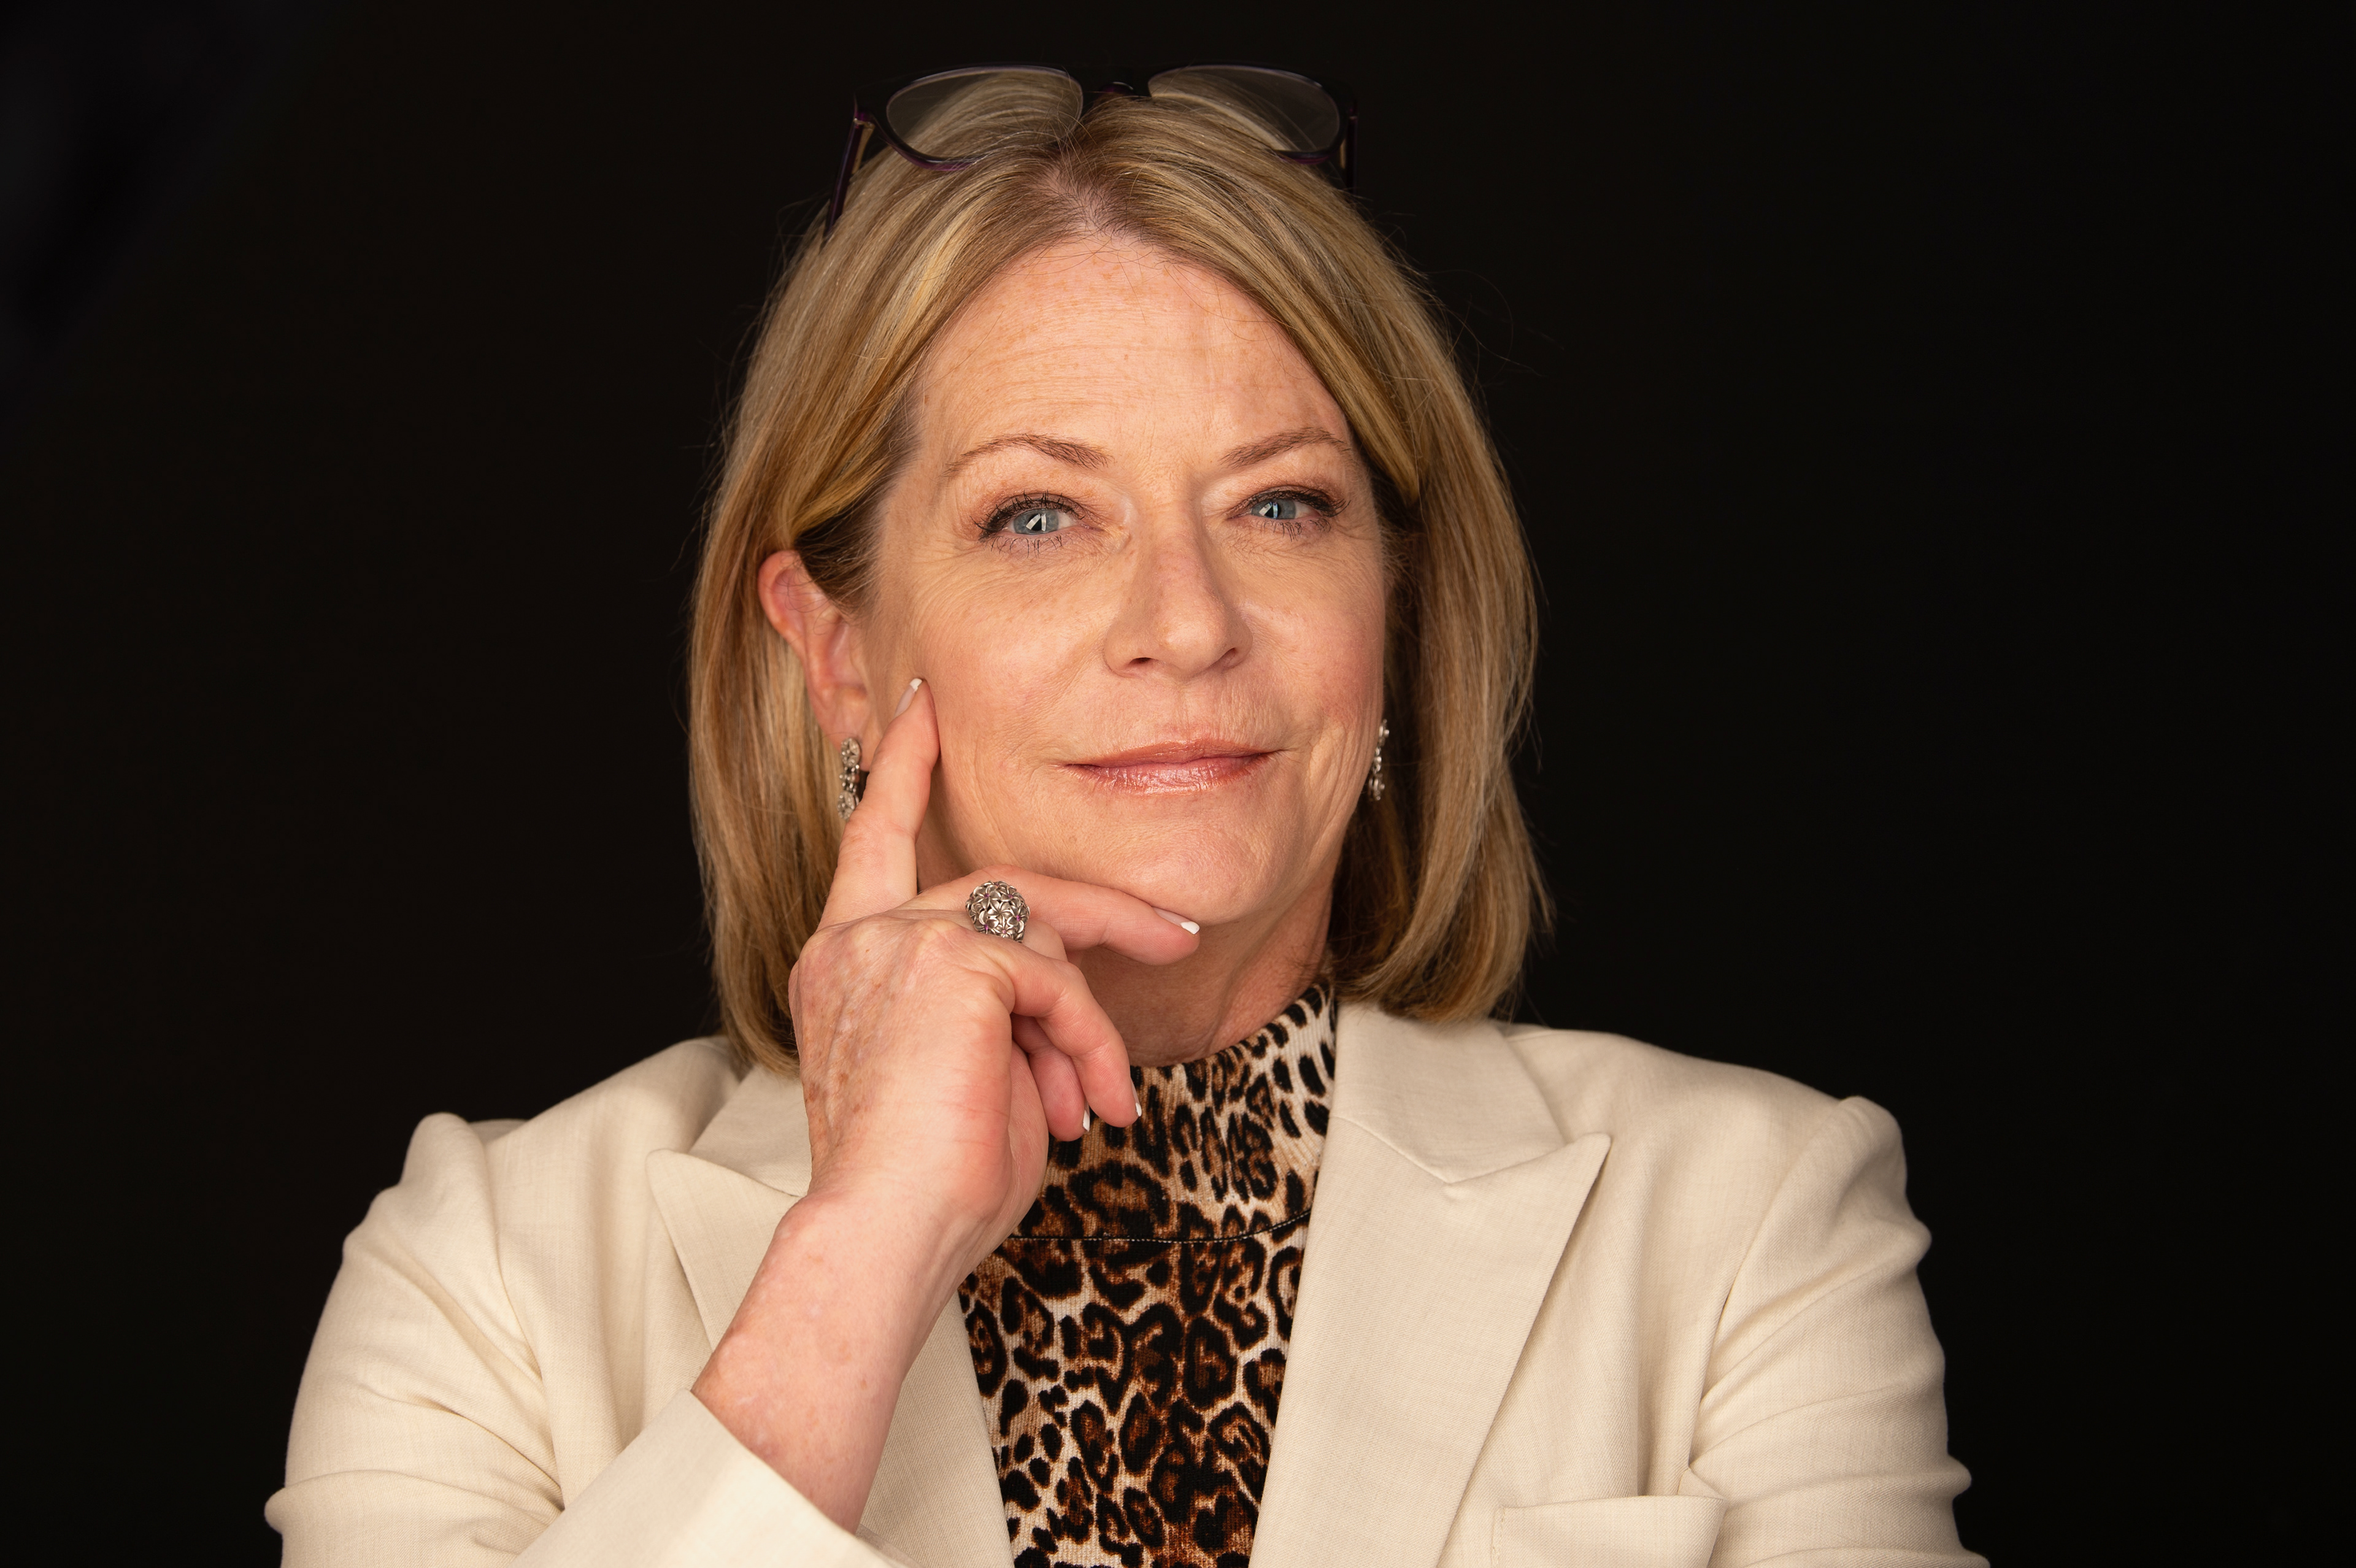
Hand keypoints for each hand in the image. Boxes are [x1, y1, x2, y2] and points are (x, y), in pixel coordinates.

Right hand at [788, 675, 1197, 1278]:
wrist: (885, 1232)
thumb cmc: (924, 1183)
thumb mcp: (965, 1075)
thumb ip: (1000, 1010)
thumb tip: (1062, 1006)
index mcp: (843, 959)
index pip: (872, 835)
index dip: (901, 766)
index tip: (921, 706)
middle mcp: (859, 936)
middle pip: (1000, 881)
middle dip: (1098, 910)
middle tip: (1173, 936)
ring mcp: (898, 938)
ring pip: (1040, 928)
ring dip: (1088, 1019)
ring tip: (1098, 1097)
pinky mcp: (953, 957)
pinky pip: (1057, 978)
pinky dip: (1088, 1041)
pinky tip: (1088, 1103)